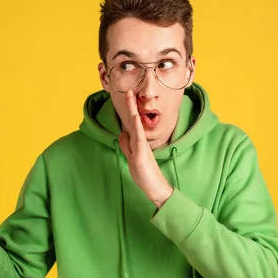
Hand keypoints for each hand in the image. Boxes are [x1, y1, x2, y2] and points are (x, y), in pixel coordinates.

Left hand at [118, 91, 173, 207]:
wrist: (155, 187)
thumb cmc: (144, 174)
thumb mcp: (131, 157)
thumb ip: (127, 145)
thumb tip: (122, 133)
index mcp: (137, 141)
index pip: (131, 122)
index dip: (128, 110)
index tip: (126, 97)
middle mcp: (140, 141)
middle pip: (133, 119)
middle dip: (130, 105)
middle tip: (128, 90)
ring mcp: (142, 146)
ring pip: (136, 124)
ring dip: (132, 110)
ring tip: (129, 96)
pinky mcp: (142, 154)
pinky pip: (139, 137)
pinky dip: (137, 126)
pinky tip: (135, 117)